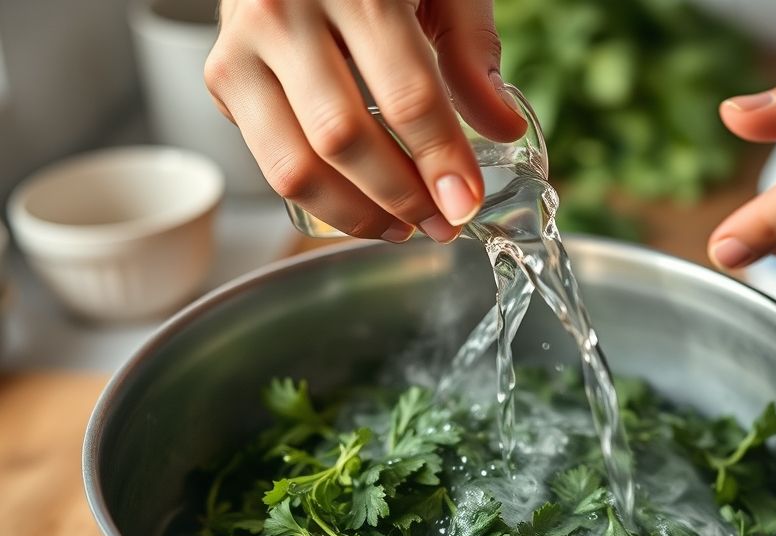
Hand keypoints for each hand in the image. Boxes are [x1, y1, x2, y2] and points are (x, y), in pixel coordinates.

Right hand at [206, 0, 526, 241]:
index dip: (440, 159)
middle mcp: (285, 12)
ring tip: (400, 226)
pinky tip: (358, 202)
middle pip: (343, 136)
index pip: (406, 93)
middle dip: (399, 196)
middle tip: (441, 222)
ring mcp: (243, 46)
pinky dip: (317, 196)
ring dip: (354, 212)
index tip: (466, 202)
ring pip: (293, 164)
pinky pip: (267, 160)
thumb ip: (470, 50)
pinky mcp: (223, 76)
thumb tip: (503, 129)